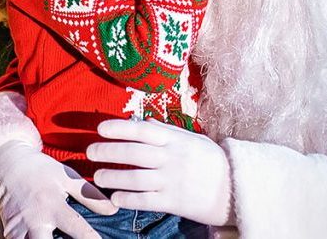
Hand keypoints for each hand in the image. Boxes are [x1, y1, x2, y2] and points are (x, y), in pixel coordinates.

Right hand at [0, 140, 116, 237]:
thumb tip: (114, 209)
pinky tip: (41, 238)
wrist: (7, 163)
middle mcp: (35, 218)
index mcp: (52, 203)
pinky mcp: (8, 231)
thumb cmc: (41, 170)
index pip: (75, 227)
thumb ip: (90, 195)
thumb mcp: (67, 177)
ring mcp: (19, 227)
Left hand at [86, 119, 232, 225]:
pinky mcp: (174, 202)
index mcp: (176, 139)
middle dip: (108, 151)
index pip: (142, 130)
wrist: (236, 189)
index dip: (119, 128)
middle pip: (134, 154)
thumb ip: (166, 132)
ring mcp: (172, 181)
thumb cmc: (211, 161)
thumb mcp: (192, 139)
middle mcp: (172, 158)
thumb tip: (140, 123)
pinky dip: (127, 199)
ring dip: (112, 178)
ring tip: (97, 177)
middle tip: (90, 151)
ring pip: (135, 178)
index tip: (100, 128)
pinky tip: (114, 198)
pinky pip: (145, 201)